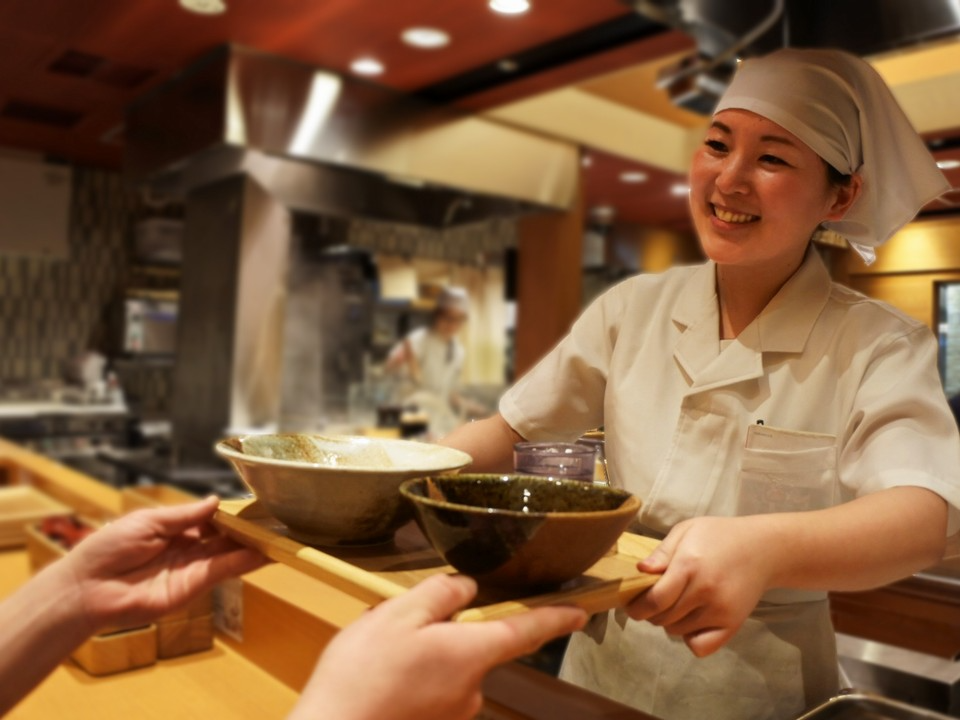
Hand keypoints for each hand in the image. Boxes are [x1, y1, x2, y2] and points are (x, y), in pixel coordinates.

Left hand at [59, 496, 265, 632]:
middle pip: (224, 539)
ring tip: (280, 537)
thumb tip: (216, 501)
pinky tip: (264, 553)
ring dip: (253, 547)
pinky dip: (244, 563)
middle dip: (248, 531)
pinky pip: (222, 572)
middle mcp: (186, 550)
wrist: (87, 587)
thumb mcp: (149, 521)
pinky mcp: (192, 588)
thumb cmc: (108, 548)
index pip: (210, 520)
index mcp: (174, 530)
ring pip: (229, 555)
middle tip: (275, 522)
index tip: (253, 507)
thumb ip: (186, 515)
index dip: (230, 515)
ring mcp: (191, 570)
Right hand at [290, 573, 587, 719]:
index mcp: (471, 654)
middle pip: (474, 645)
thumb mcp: (398, 614)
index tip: (580, 612)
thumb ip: (440, 595)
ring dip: (425, 654)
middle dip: (447, 630)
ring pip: (449, 667)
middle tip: (400, 625)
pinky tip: (380, 677)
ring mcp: (452, 713)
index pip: (526, 630)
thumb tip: (467, 590)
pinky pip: (432, 688)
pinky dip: (414, 677)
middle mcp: (472, 689)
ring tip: (379, 654)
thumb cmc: (363, 675)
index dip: (555, 618)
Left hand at [627, 516, 774, 656]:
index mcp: (689, 565)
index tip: (630, 606)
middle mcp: (704, 591)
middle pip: (663, 618)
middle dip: (650, 613)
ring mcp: (720, 611)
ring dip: (669, 622)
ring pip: (677, 631)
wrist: (763, 549)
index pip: (655, 600)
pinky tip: (691, 621)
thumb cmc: (719, 536)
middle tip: (655, 600)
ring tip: (676, 604)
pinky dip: (690, 639)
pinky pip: (701, 647)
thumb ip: (662, 552)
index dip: (636, 607)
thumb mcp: (687, 531)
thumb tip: (640, 571)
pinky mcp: (733, 625)